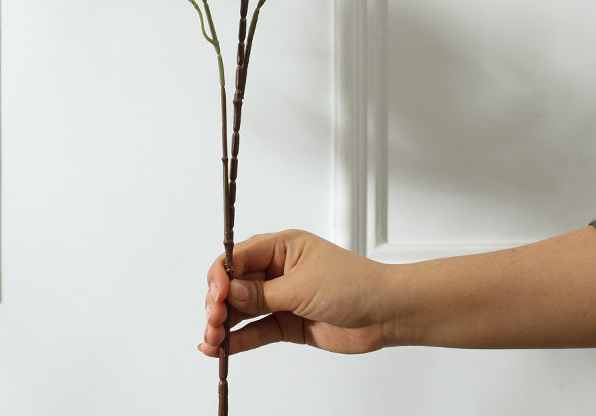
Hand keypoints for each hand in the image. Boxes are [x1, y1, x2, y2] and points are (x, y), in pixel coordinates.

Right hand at [200, 229, 392, 356]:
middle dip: (219, 302)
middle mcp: (277, 270)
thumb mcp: (303, 285)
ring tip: (212, 342)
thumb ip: (263, 294)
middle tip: (214, 321)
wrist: (383, 313)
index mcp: (281, 247)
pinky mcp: (287, 323)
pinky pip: (256, 330)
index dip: (221, 274)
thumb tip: (231, 293)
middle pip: (235, 284)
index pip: (239, 256)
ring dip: (224, 324)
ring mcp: (281, 298)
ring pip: (242, 310)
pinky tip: (221, 349)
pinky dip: (238, 339)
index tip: (216, 294)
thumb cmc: (353, 284)